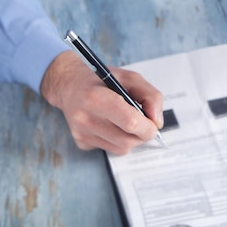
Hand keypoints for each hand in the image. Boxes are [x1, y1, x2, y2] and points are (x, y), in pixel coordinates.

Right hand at [40, 51, 163, 154]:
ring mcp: (81, 133)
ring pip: (121, 149)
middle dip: (142, 134)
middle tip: (143, 122)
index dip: (148, 127)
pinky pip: (110, 149)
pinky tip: (110, 124)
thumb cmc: (102, 79)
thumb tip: (157, 122)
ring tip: (126, 120)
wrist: (69, 85)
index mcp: (96, 97)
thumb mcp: (129, 77)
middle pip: (127, 140)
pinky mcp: (81, 143)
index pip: (130, 122)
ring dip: (131, 138)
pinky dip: (117, 140)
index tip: (154, 124)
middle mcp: (85, 118)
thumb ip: (150, 96)